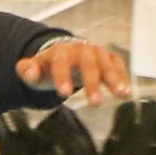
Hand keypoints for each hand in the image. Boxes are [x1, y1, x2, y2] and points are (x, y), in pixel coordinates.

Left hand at [16, 39, 131, 106]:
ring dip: (115, 79)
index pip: (61, 63)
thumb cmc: (48, 67)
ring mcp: (97, 52)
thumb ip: (27, 71)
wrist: (65, 55)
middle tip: (95, 105)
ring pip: (106, 64)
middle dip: (92, 84)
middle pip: (88, 64)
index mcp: (60, 51)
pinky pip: (117, 66)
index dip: (62, 76)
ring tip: (122, 95)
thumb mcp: (33, 69)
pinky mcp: (109, 57)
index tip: (64, 94)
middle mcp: (81, 49)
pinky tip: (127, 93)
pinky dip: (123, 78)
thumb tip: (29, 73)